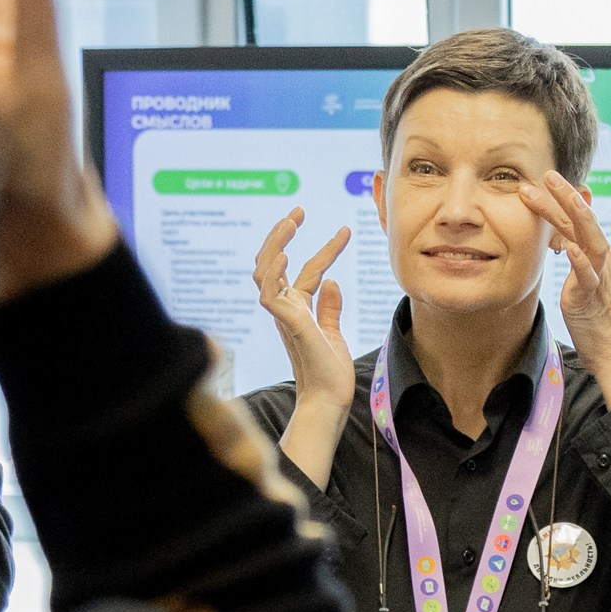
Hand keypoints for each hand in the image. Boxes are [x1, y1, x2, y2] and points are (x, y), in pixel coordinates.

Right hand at [254, 209, 355, 411]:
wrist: (330, 399)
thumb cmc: (330, 373)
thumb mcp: (333, 332)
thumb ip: (330, 307)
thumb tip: (332, 281)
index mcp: (298, 310)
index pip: (308, 271)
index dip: (326, 249)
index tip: (346, 230)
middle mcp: (286, 309)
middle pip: (272, 265)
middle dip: (282, 236)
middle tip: (298, 211)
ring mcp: (283, 315)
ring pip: (264, 272)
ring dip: (274, 244)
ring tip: (290, 221)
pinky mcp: (286, 323)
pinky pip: (269, 293)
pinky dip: (273, 271)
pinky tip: (283, 255)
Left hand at [519, 170, 610, 407]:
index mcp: (604, 256)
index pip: (584, 221)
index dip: (568, 199)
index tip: (550, 179)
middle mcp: (603, 262)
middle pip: (583, 223)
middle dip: (564, 197)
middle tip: (546, 175)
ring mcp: (599, 279)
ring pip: (587, 240)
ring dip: (571, 215)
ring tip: (556, 193)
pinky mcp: (591, 299)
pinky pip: (586, 278)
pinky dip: (580, 262)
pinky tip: (570, 247)